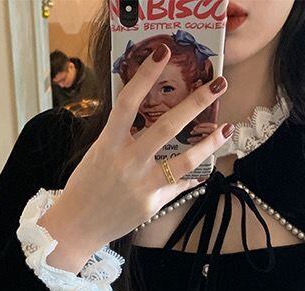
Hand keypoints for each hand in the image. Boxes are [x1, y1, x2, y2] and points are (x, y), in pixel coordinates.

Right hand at [38, 43, 232, 273]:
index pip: (128, 102)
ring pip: (184, 161)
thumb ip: (121, 137)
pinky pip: (177, 186)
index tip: (163, 51)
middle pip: (167, 126)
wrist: (78, 225)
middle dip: (196, 103)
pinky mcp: (151, 204)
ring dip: (209, 144)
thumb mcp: (97, 154)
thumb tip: (145, 119)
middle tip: (218, 83)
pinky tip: (206, 168)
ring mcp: (142, 185)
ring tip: (227, 129)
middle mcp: (127, 162)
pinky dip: (191, 176)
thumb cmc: (86, 186)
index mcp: (108, 143)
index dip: (145, 75)